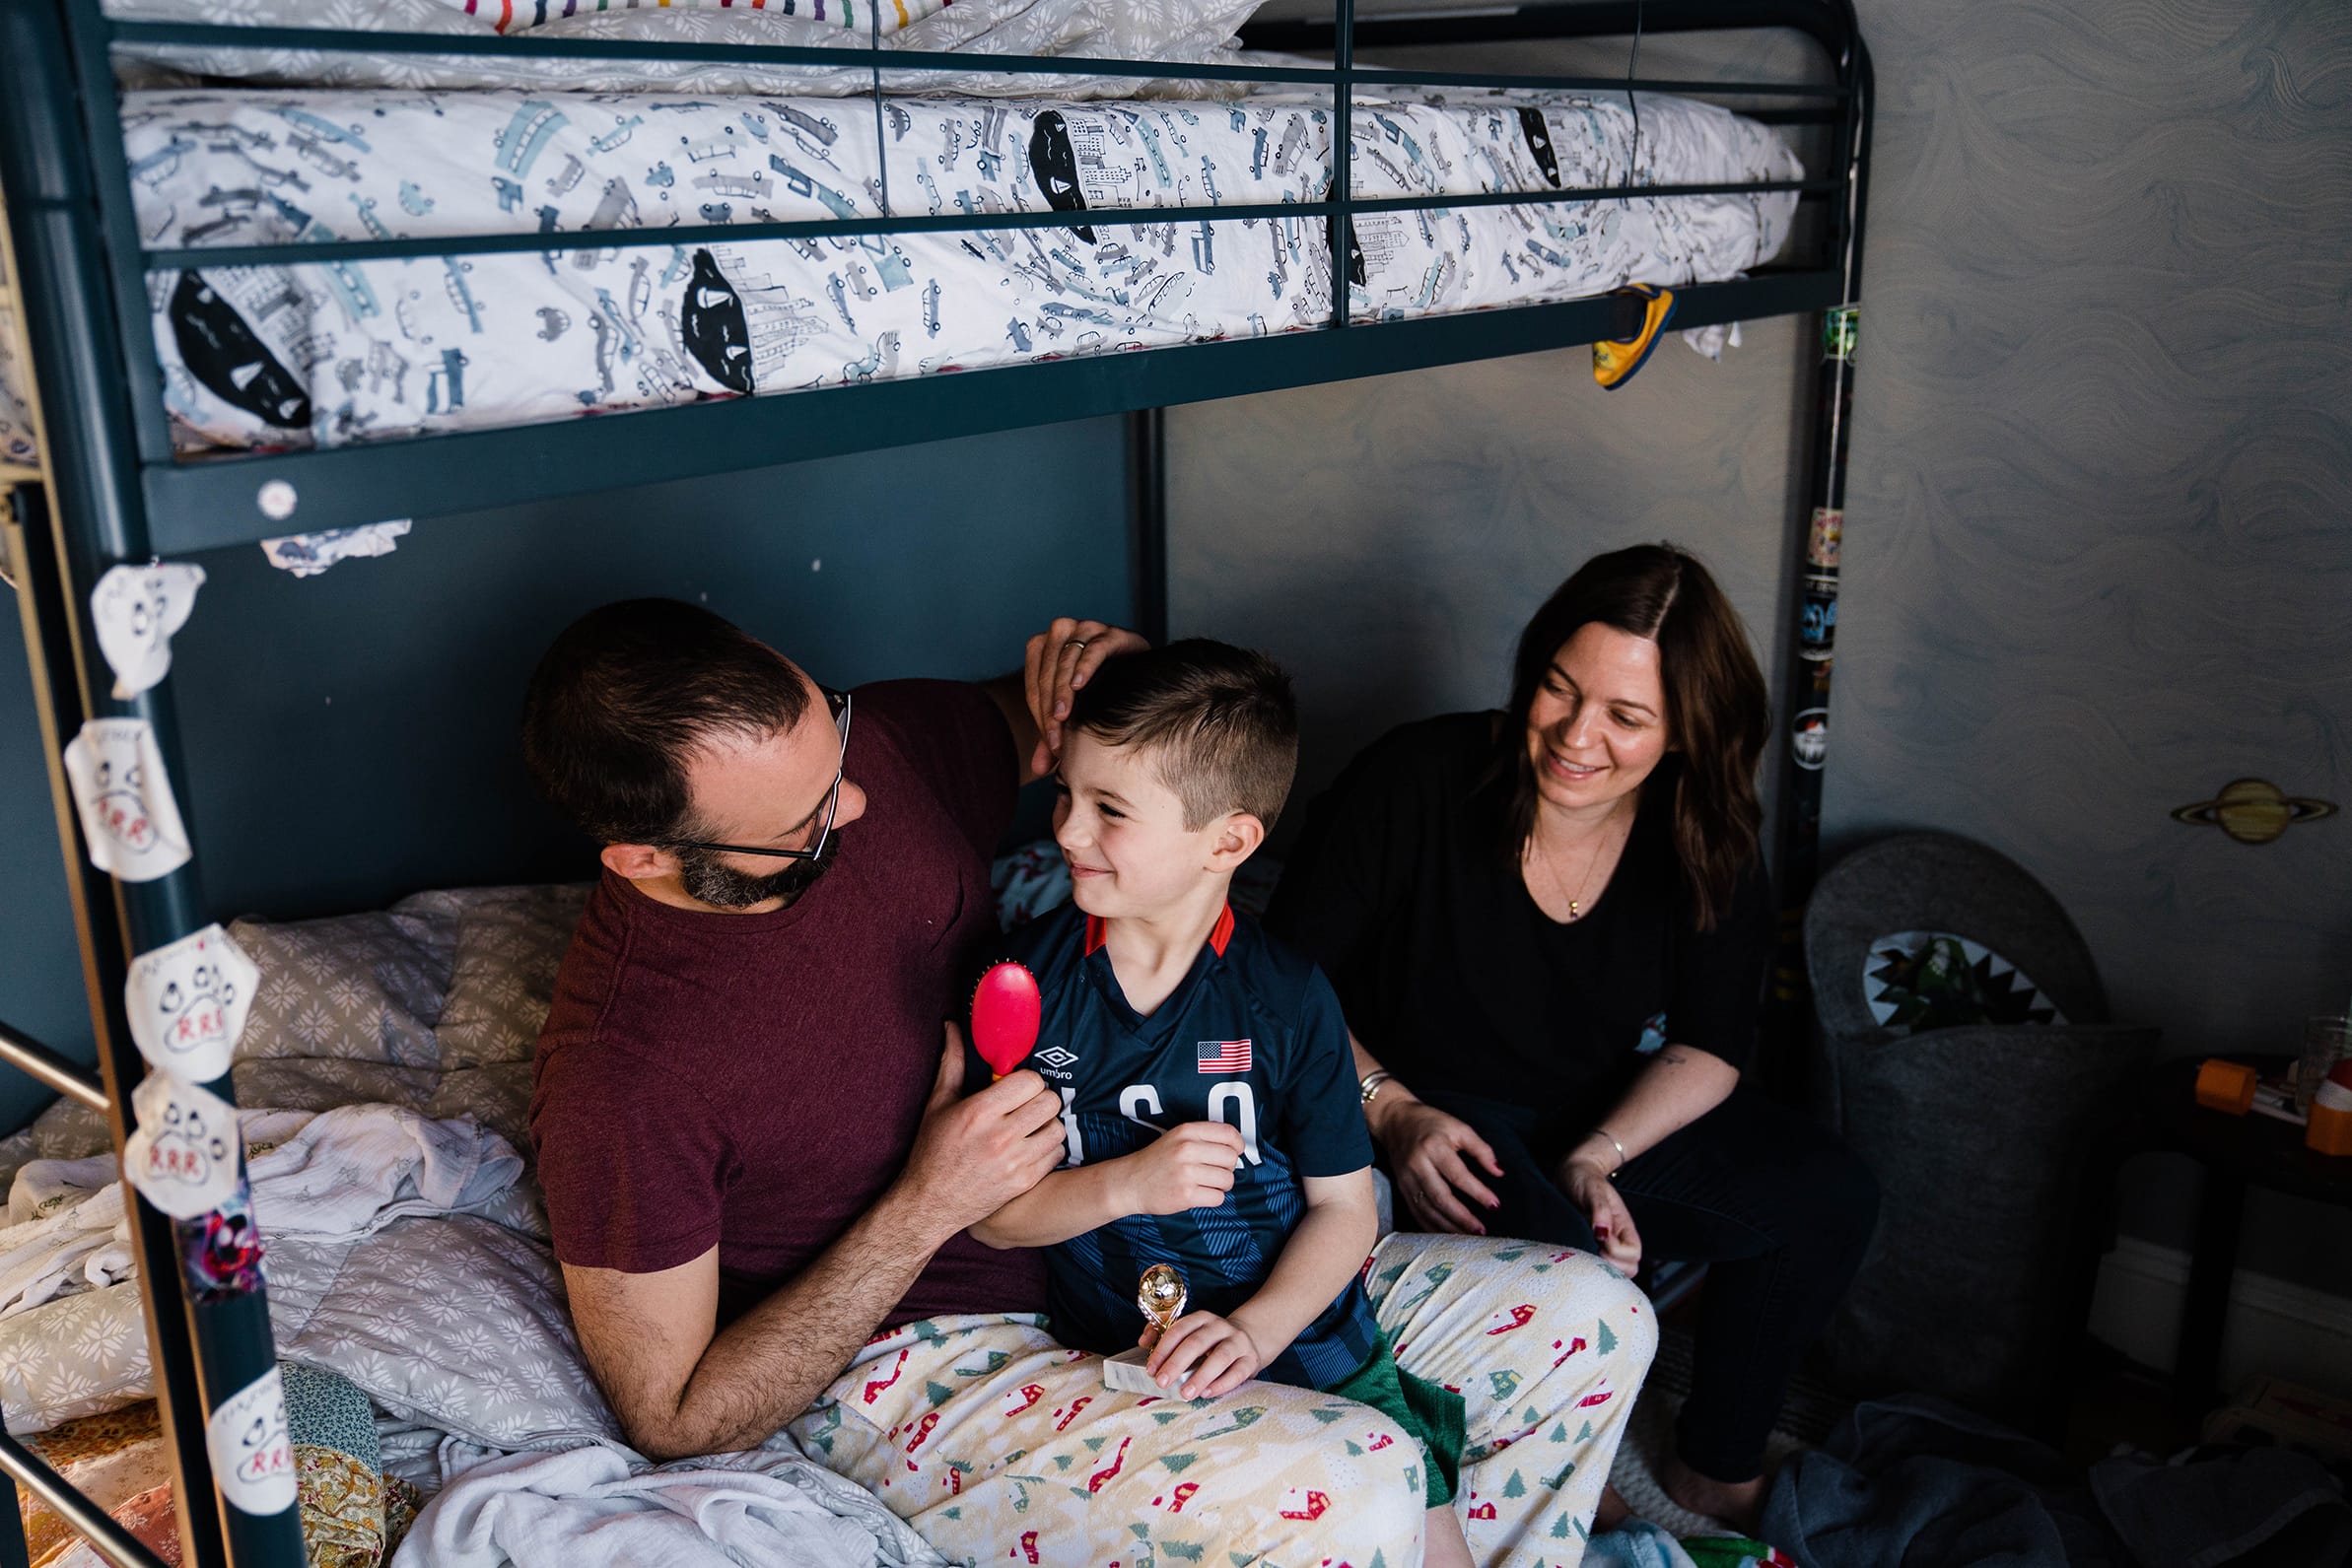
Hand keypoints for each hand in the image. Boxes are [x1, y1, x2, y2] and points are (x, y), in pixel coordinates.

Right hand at [899, 1023, 1066, 1240]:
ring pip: (1058, 1128)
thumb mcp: (938, 1104)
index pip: (1030, 1081)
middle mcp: (1000, 1137)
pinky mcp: (1024, 1182)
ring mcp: (1015, 1162)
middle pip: (1050, 1102)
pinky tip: (1029, 1148)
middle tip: (1025, 1107)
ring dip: (1047, 1125)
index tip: (1015, 1089)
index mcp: (979, 1112)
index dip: (1026, 1081)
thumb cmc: (932, 1150)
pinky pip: (1056, 1154)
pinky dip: (1047, 1149)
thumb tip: (952, 1025)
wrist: (930, 1203)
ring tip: (1029, 1127)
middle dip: (1040, 1100)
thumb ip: (952, 1062)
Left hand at [1024, 617, 1149, 774]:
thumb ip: (1052, 739)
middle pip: (1048, 668)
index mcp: (1044, 646)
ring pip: (1066, 655)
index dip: (1038, 715)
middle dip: (1049, 706)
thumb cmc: (1098, 694)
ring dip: (1062, 688)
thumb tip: (1037, 770)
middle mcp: (1063, 631)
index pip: (1034, 681)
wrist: (1139, 676)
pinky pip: (1094, 647)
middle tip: (1056, 737)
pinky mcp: (1113, 634)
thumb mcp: (1071, 716)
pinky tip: (1080, 686)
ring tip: (1064, 716)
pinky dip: (1085, 666)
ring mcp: (1088, 628)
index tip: (1051, 744)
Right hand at [1114, 1121, 1243, 1215]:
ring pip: (1227, 1179)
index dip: (1238, 1145)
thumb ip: (1203, 1137)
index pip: (1228, 1133)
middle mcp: (1187, 1149)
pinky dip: (1213, 1198)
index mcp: (1187, 1131)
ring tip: (1206, 1183)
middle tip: (1214, 1172)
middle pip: (1231, 1158)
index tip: (1236, 1152)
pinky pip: (1218, 1198)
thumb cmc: (1157, 1161)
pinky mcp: (1186, 1195)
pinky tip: (1199, 1194)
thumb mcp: (1176, 1137)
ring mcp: (1186, 1172)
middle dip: (1228, 1168)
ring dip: (1221, 1185)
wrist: (1130, 1183)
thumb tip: (1236, 1148)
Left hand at [1142, 1310, 1262, 1398]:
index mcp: (1201, 1318)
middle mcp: (1220, 1327)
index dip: (1163, 1349)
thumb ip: (1164, 1335)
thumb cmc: (1210, 1342)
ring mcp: (1238, 1342)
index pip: (1179, 1330)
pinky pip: (1237, 1372)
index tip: (1151, 1369)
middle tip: (1162, 1382)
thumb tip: (1143, 1342)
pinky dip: (1222, 1384)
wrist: (1249, 1340)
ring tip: (1185, 1393)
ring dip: (1201, 1376)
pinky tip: (1207, 1393)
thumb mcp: (1191, 1334)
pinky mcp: (1251, 1359)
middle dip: (1177, 1363)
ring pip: (1220, 1356)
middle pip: (1197, 1342)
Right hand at [1375, 1100, 1503, 1234]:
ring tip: (1468, 1237)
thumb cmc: (1431, 1123)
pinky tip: (1446, 1235)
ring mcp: (1407, 1178)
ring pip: (1427, 1209)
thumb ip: (1481, 1149)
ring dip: (1448, 1227)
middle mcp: (1418, 1165)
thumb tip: (1499, 1172)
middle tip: (1481, 1230)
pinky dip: (1431, 1226)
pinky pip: (1416, 1212)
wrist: (1395, 1121)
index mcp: (1434, 1147)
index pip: (1458, 1175)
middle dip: (1462, 1217)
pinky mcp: (1401, 1188)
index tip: (1494, 1205)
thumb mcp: (1459, 1128)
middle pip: (1440, 1197)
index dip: (1477, 1192)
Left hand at [1558, 1152, 1641, 1272]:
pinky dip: (1591, 1267)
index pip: (1634, 1253)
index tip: (1598, 1239)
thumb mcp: (1593, 1190)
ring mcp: (1606, 1245)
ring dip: (1601, 1267)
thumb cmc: (1584, 1179)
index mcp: (1624, 1227)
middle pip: (1630, 1268)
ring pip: (1616, 1271)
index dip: (1616, 1251)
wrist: (1571, 1175)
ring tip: (1585, 1251)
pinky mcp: (1592, 1247)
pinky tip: (1578, 1255)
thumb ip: (1599, 1210)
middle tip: (1591, 1249)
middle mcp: (1618, 1239)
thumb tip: (1602, 1234)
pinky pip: (1599, 1267)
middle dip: (1612, 1265)